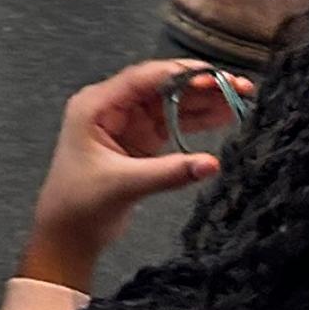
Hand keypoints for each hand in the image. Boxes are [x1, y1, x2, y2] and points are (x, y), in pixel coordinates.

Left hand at [18, 59, 244, 291]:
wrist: (67, 234)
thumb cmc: (79, 204)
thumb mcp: (123, 185)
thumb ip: (168, 172)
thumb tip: (211, 164)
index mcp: (96, 105)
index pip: (143, 79)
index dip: (181, 75)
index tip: (214, 77)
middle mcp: (112, 107)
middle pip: (163, 87)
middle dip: (201, 86)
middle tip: (239, 86)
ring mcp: (128, 123)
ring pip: (172, 104)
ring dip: (205, 102)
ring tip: (242, 99)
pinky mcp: (140, 140)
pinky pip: (174, 123)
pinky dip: (198, 121)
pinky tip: (224, 117)